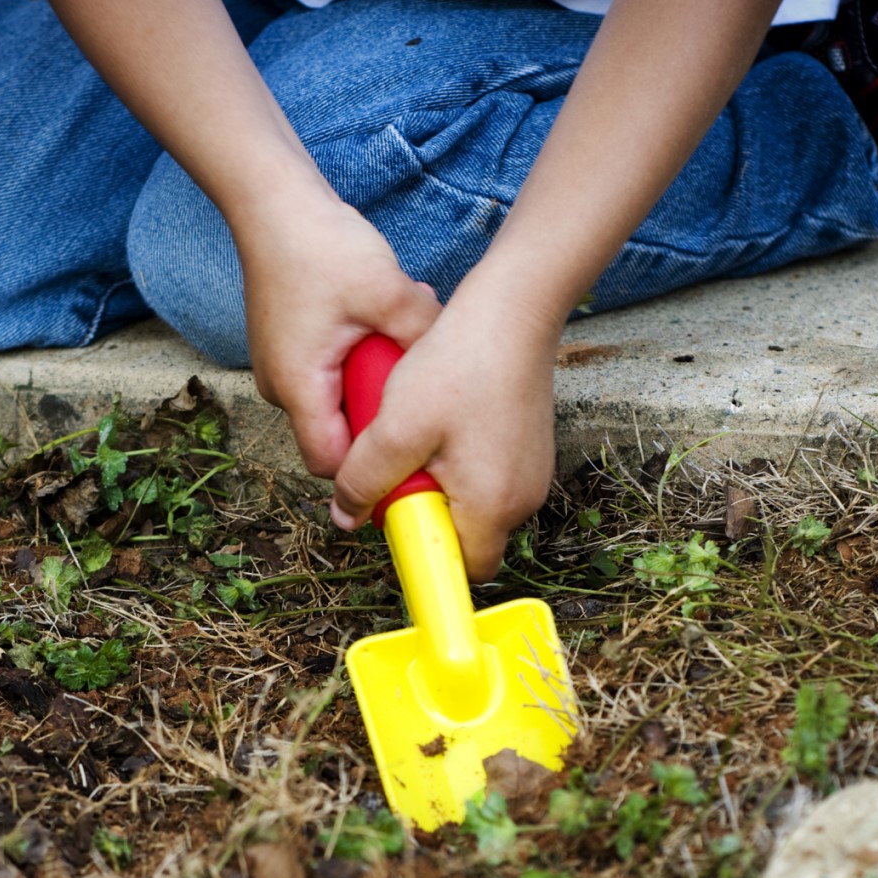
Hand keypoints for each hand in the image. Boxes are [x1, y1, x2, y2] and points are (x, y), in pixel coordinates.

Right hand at [233, 189, 441, 478]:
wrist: (274, 204)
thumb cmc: (320, 246)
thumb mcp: (388, 293)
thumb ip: (424, 335)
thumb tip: (459, 364)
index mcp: (299, 387)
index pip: (333, 465)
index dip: (374, 470)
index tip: (418, 453)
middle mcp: (281, 388)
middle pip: (337, 438)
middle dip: (380, 422)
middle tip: (419, 395)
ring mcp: (281, 370)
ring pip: (336, 405)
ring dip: (372, 386)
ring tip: (400, 349)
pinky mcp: (289, 351)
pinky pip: (328, 378)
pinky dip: (357, 365)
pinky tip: (382, 329)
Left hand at [329, 277, 561, 581]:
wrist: (514, 309)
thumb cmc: (459, 366)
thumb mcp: (396, 428)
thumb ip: (365, 480)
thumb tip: (346, 516)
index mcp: (493, 506)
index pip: (459, 568)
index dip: (421, 549)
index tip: (393, 514)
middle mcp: (524, 499)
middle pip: (464, 534)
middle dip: (424, 508)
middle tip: (399, 460)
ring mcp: (531, 471)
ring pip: (472, 500)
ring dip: (437, 478)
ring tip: (418, 430)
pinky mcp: (529, 446)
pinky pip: (486, 471)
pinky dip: (457, 457)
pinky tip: (441, 414)